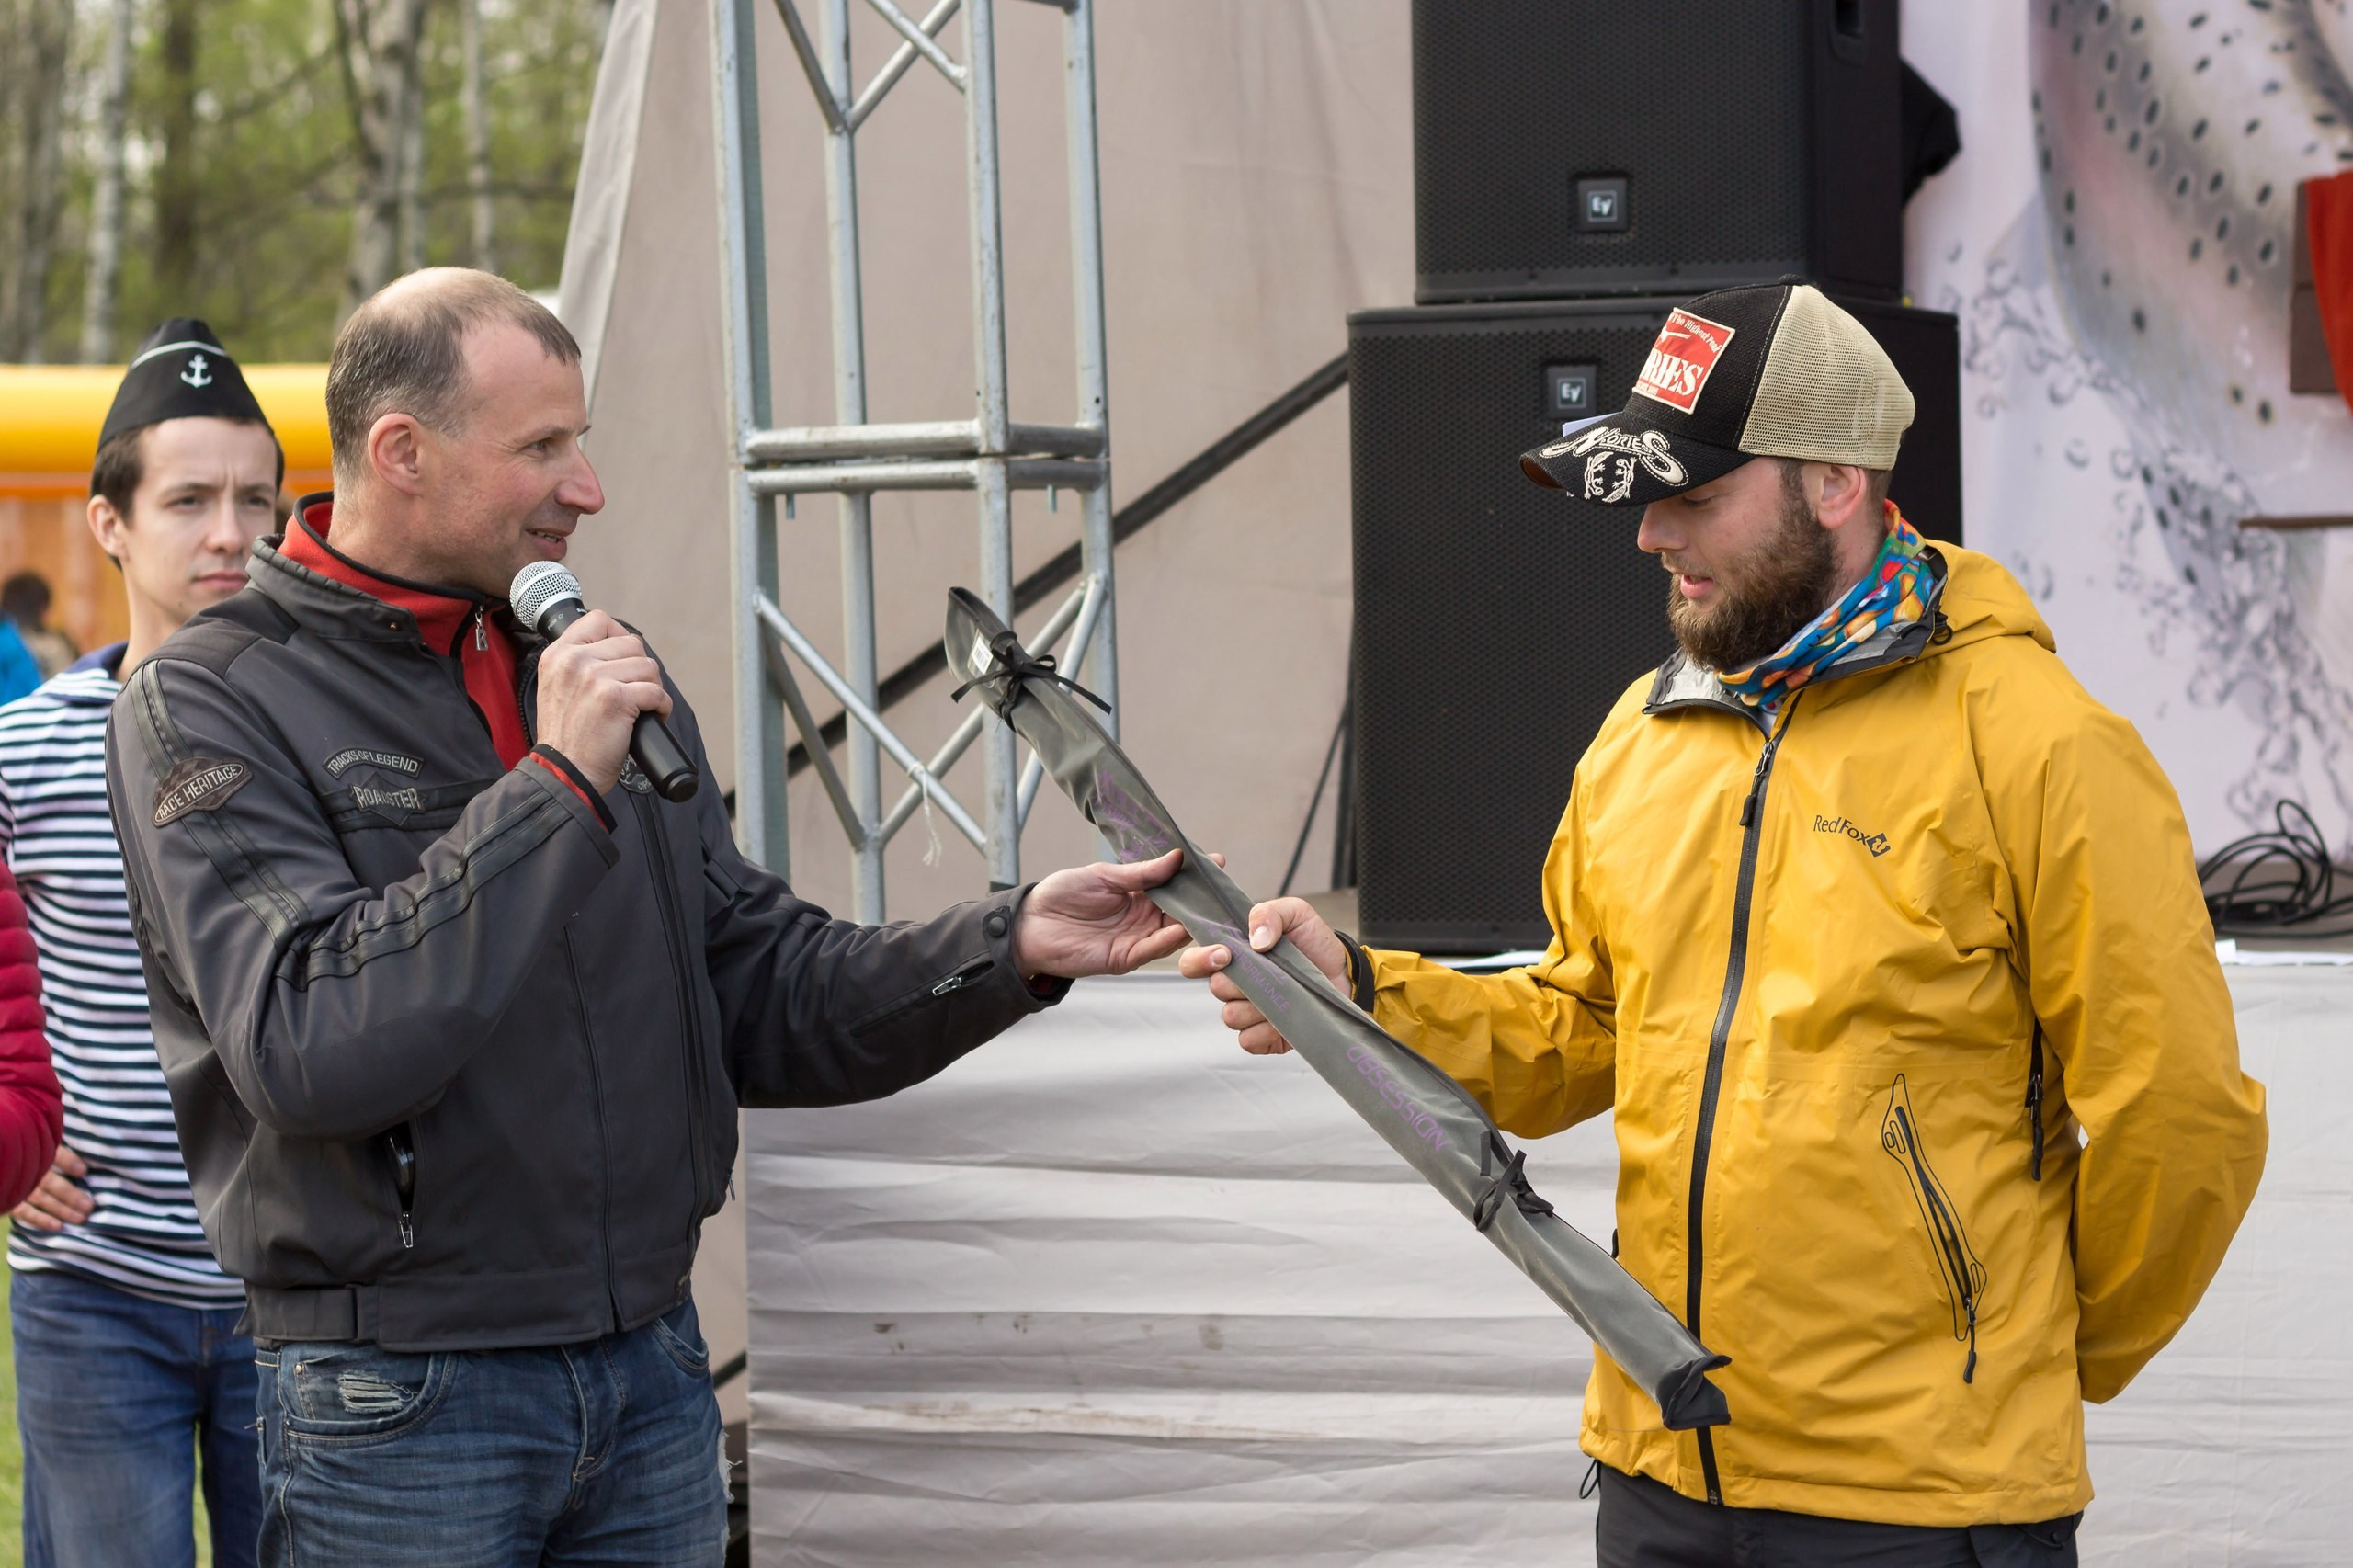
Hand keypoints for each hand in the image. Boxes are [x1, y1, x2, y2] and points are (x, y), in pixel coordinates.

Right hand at [11, 1145, 91, 1231]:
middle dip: (69, 1194)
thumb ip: (61, 1149)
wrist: (7, 1163)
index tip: (83, 1172)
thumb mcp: (42, 1142)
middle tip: (89, 1206)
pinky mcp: (6, 1200)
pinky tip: (57, 1226)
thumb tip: (89, 1152)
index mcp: (34, 1148)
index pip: (51, 1153)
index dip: (67, 1161)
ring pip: (39, 1198)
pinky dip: (39, 1219)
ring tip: (81, 1218)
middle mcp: (23, 1167)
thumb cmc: (31, 1152)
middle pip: (47, 1181)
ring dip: (61, 1209)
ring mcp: (14, 1184)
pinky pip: (22, 1212)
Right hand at [532, 609, 672, 795]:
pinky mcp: (615, 698)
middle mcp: (574, 661)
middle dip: (641, 669)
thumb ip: (579, 664)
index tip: (625, 660)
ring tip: (643, 705)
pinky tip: (653, 716)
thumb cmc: (566, 737)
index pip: (598, 620)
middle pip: (631, 644)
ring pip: (648, 666)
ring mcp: (594, 677)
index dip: (620, 637)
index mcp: (558, 655)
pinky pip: (656, 691)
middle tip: (637, 691)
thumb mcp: (557, 687)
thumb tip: (617, 648)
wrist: (563, 772)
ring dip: (653, 687)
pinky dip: (662, 706)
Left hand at [1011, 848, 1207, 978]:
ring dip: (1194, 923)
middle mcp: (1144, 917)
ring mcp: (1137, 938)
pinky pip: (1153, 950)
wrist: (1030, 924)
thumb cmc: (1062, 895)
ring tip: (1213, 910)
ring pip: (1174, 932)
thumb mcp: (1104, 875)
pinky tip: (1183, 928)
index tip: (1218, 863)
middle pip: (1182, 910)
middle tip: (1224, 890)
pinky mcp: (1125, 957)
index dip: (1195, 876)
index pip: (1175, 884)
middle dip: (1202, 901)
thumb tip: (1177, 857)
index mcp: (1139, 893)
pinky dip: (1170, 940)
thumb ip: (1141, 873)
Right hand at [1176, 897, 1348, 1055]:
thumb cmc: (1315, 943)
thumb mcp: (1295, 913)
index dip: (1200, 960)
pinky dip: (1266, 1031)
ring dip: (1256, 1006)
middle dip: (1241, 981)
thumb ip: (1268, 914)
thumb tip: (1255, 940)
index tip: (1226, 955)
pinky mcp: (1265, 1038)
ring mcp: (1249, 1013)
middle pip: (1216, 989)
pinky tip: (1285, 1017)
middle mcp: (1236, 985)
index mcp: (1234, 956)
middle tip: (1269, 973)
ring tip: (1284, 993)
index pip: (1194, 962)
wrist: (1345, 974)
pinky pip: (1248, 1041)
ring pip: (1231, 1016)